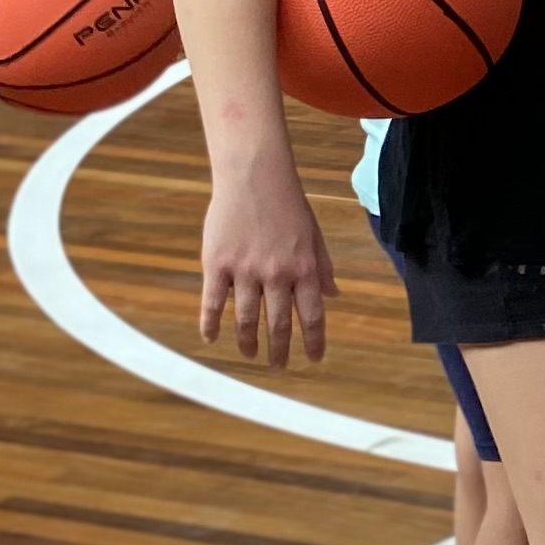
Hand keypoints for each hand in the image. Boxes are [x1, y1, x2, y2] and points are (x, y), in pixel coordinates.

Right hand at [198, 151, 330, 367]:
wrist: (254, 177)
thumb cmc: (288, 206)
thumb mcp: (314, 236)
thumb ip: (322, 268)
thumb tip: (333, 296)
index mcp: (304, 269)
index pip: (313, 316)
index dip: (314, 341)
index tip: (314, 360)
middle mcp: (277, 275)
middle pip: (279, 324)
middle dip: (280, 349)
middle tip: (279, 366)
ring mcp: (245, 271)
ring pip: (246, 318)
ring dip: (248, 342)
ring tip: (250, 355)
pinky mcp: (217, 264)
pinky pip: (213, 302)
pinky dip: (211, 324)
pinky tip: (212, 338)